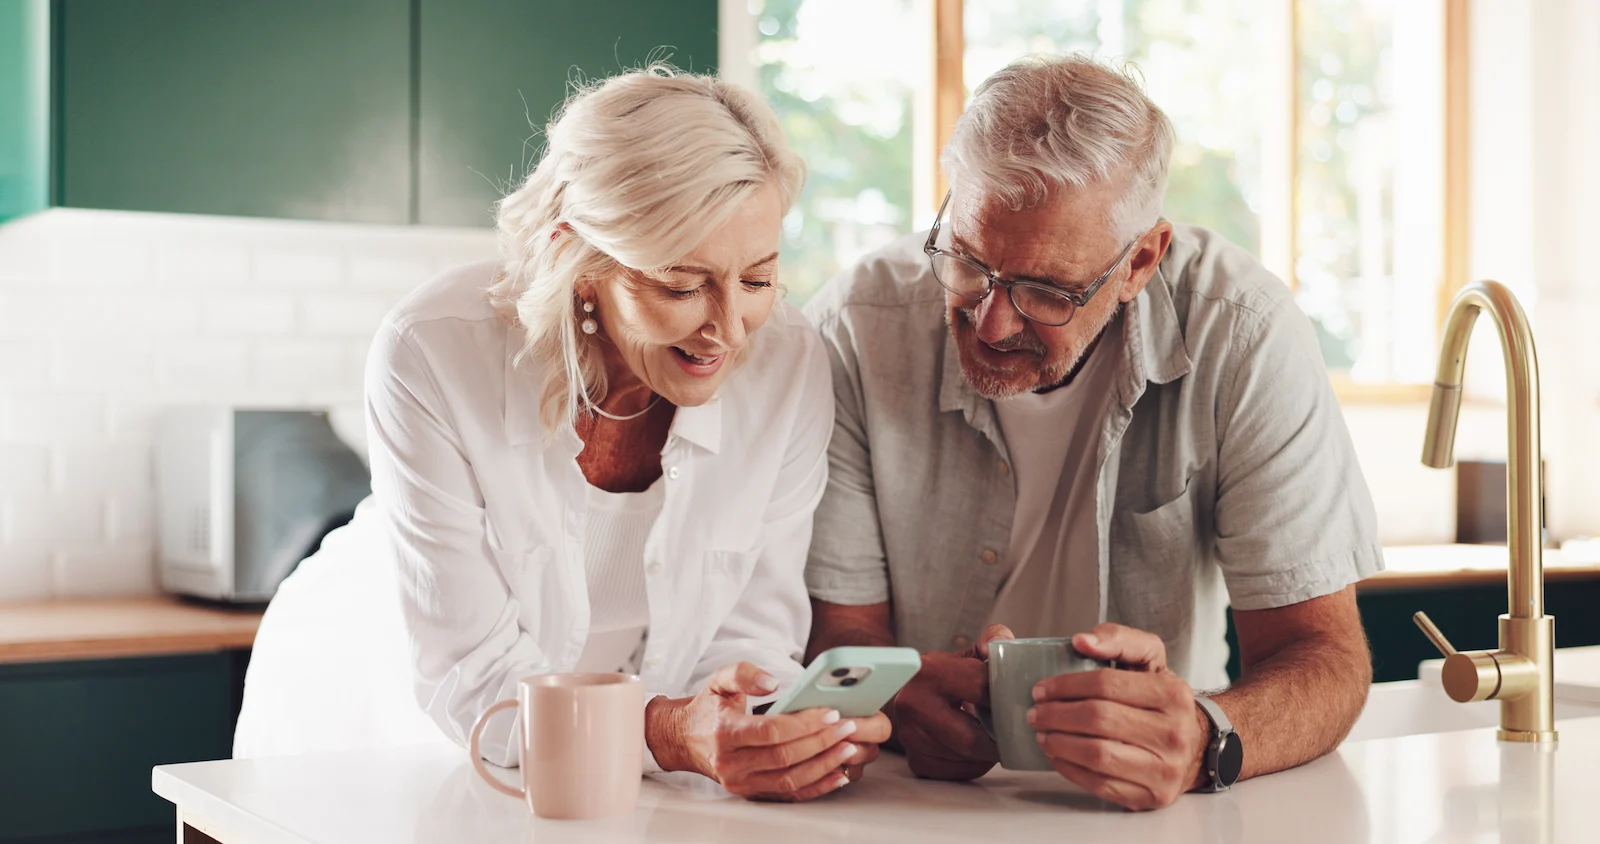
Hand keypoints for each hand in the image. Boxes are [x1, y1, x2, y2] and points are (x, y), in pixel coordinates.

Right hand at [647, 662, 888, 800]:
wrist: (684, 739)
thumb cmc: (709, 708)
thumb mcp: (718, 680)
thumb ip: (744, 673)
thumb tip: (772, 682)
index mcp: (724, 732)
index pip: (771, 731)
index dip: (804, 723)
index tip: (831, 712)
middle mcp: (731, 762)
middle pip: (785, 757)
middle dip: (822, 742)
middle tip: (848, 727)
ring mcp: (740, 782)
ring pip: (791, 779)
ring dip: (825, 765)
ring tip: (849, 748)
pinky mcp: (750, 792)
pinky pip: (789, 794)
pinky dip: (817, 787)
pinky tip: (838, 774)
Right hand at [888, 624, 1013, 780]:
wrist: (910, 697)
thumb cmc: (947, 676)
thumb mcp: (967, 654)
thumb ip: (992, 641)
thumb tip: (1004, 646)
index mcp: (928, 671)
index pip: (980, 688)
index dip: (1004, 696)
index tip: (1017, 700)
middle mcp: (911, 705)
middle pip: (972, 738)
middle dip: (999, 738)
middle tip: (1016, 733)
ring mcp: (911, 737)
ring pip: (968, 758)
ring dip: (989, 753)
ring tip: (996, 737)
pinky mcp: (917, 761)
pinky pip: (959, 772)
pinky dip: (976, 764)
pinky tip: (977, 749)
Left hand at [1028, 623, 1208, 810]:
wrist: (1195, 746)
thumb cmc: (1162, 701)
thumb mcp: (1150, 659)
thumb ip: (1118, 639)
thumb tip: (1082, 641)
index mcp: (1173, 695)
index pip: (1106, 685)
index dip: (1066, 686)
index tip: (1042, 688)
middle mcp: (1173, 734)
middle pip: (1099, 720)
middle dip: (1057, 715)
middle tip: (1035, 713)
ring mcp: (1164, 770)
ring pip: (1097, 755)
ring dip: (1059, 743)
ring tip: (1042, 734)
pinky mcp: (1150, 796)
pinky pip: (1099, 784)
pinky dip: (1069, 769)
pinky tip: (1057, 756)